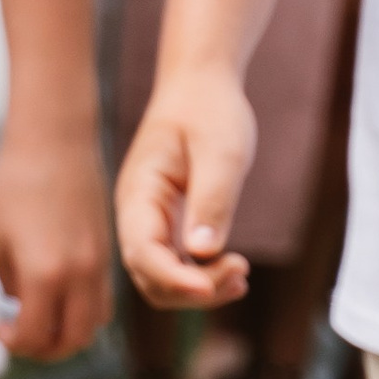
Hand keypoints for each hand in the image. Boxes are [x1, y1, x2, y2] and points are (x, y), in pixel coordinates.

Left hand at [0, 122, 112, 358]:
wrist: (54, 144)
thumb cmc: (14, 186)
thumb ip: (6, 281)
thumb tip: (15, 305)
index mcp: (46, 275)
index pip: (36, 336)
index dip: (14, 343)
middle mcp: (80, 277)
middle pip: (72, 341)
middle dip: (43, 350)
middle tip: (18, 335)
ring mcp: (99, 267)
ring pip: (93, 325)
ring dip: (67, 334)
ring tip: (38, 319)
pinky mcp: (108, 254)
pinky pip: (103, 301)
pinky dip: (83, 313)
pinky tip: (58, 297)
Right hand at [115, 64, 255, 311]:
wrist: (199, 88)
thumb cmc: (208, 112)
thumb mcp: (221, 151)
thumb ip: (211, 200)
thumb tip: (203, 254)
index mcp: (138, 193)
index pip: (143, 252)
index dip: (174, 278)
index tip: (212, 286)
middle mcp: (136, 214)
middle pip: (149, 276)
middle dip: (192, 289)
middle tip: (241, 272)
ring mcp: (149, 222)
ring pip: (161, 278)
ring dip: (199, 288)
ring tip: (242, 276)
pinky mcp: (167, 225)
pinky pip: (175, 265)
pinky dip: (202, 277)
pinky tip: (234, 271)